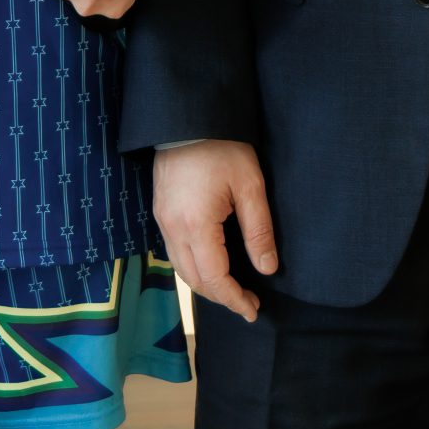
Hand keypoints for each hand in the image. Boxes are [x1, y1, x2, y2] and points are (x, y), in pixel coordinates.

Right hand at [152, 140, 277, 322]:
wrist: (186, 117)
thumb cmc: (222, 147)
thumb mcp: (250, 186)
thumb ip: (259, 230)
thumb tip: (267, 268)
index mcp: (196, 225)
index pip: (214, 278)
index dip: (234, 299)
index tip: (253, 310)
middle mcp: (173, 228)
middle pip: (194, 280)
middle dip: (221, 296)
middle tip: (247, 302)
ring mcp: (162, 220)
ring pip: (181, 268)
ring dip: (206, 284)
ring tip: (232, 288)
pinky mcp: (161, 211)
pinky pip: (174, 252)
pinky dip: (194, 267)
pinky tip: (212, 264)